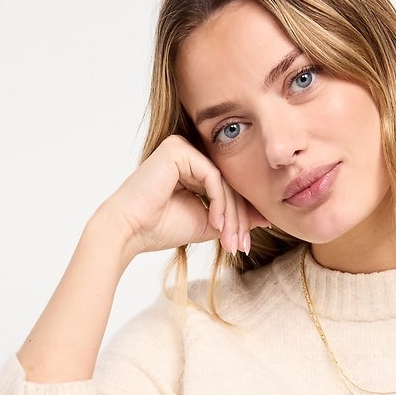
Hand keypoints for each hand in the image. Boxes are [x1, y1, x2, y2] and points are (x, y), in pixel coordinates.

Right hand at [97, 134, 271, 260]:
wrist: (131, 230)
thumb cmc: (160, 228)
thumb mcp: (207, 224)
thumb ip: (232, 217)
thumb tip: (264, 216)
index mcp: (192, 167)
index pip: (226, 188)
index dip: (240, 217)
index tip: (246, 244)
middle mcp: (188, 152)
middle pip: (227, 184)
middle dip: (238, 220)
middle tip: (241, 247)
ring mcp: (182, 147)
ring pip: (223, 182)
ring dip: (232, 216)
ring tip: (230, 242)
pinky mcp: (178, 149)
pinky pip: (212, 177)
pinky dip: (219, 203)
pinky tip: (216, 224)